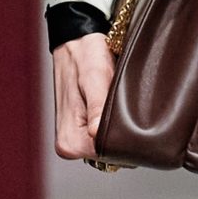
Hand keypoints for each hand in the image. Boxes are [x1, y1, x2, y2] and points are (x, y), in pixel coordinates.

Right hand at [53, 34, 114, 160]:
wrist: (76, 42)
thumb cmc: (86, 57)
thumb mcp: (95, 78)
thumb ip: (97, 108)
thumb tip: (96, 134)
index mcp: (69, 141)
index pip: (108, 156)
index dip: (124, 140)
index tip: (129, 118)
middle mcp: (68, 145)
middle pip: (109, 154)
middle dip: (122, 135)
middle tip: (125, 106)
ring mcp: (74, 141)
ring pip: (108, 146)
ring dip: (118, 130)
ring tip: (118, 104)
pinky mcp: (80, 133)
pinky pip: (104, 138)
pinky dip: (113, 126)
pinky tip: (114, 108)